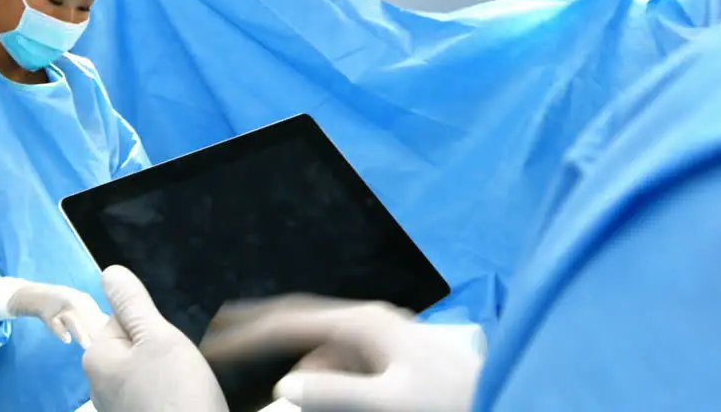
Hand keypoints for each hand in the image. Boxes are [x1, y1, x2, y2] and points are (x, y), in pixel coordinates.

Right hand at [0, 278, 109, 347]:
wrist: (35, 295)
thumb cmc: (62, 305)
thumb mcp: (80, 308)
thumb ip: (93, 319)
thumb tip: (113, 331)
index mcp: (85, 301)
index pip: (98, 315)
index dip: (105, 329)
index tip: (114, 342)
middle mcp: (74, 300)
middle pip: (88, 317)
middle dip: (96, 332)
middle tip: (104, 348)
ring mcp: (59, 306)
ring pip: (72, 319)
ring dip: (80, 332)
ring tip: (87, 346)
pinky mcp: (46, 313)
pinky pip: (53, 322)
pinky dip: (60, 331)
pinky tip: (67, 340)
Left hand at [82, 266, 228, 411]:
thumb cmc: (176, 395)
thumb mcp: (157, 338)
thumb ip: (133, 304)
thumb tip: (109, 272)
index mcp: (97, 358)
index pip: (122, 317)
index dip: (151, 324)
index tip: (166, 345)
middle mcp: (99, 385)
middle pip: (135, 345)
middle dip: (161, 349)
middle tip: (179, 367)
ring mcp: (117, 408)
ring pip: (147, 371)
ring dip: (168, 373)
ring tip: (185, 387)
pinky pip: (153, 394)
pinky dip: (169, 395)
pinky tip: (183, 402)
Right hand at [200, 295, 486, 411]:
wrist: (504, 391)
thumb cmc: (449, 398)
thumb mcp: (389, 402)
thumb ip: (335, 394)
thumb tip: (285, 384)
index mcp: (363, 323)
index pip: (290, 318)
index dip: (249, 328)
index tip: (216, 339)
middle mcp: (368, 322)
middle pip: (302, 327)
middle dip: (264, 338)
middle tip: (226, 347)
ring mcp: (380, 337)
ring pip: (323, 353)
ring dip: (302, 375)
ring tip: (280, 399)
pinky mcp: (390, 356)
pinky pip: (344, 365)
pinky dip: (325, 381)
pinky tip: (314, 395)